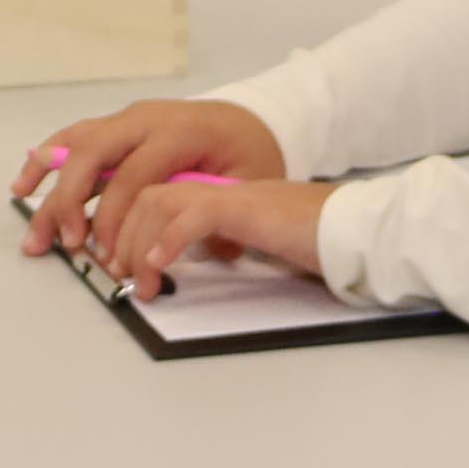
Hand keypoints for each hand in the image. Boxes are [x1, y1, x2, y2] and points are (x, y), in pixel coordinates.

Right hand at [16, 98, 283, 255]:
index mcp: (180, 131)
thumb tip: (201, 251)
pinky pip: (73, 140)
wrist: (247, 120)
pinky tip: (24, 187)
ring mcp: (126, 120)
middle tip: (68, 244)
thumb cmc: (248, 154)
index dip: (114, 215)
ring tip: (34, 230)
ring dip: (49, 188)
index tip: (105, 253)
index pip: (134, 174)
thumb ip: (222, 211)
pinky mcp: (114, 128)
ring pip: (76, 147)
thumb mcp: (250, 180)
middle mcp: (146, 119)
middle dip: (73, 202)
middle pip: (94, 155)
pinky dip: (45, 160)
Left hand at [84, 168, 335, 296]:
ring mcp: (229, 194)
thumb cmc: (312, 239)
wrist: (352, 229)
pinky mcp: (244, 208)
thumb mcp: (253, 241)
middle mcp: (217, 187)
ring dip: (137, 244)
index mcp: (216, 193)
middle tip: (115, 275)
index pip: (155, 196)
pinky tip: (158, 265)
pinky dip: (169, 240)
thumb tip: (181, 264)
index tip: (116, 264)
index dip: (126, 227)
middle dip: (120, 237)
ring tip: (136, 280)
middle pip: (147, 197)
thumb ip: (221, 242)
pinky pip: (194, 216)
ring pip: (159, 203)